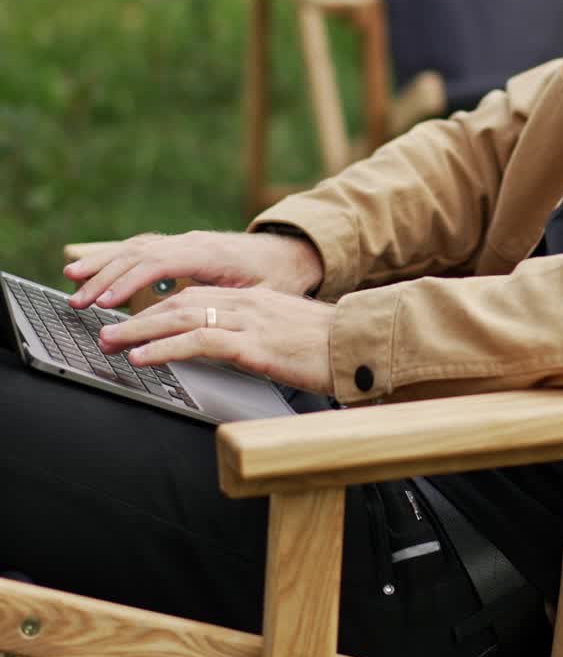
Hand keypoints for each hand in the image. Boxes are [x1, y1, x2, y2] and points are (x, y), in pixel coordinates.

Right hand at [65, 230, 323, 310]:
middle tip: (78, 303)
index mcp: (211, 252)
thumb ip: (231, 304)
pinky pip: (141, 248)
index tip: (106, 303)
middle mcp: (193, 242)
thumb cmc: (278, 276)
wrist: (291, 252)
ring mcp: (184, 242)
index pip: (161, 263)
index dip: (131, 282)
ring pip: (136, 248)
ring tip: (71, 281)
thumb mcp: (262, 293)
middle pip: (140, 255)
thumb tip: (203, 321)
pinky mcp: (179, 247)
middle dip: (105, 278)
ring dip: (102, 265)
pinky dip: (113, 258)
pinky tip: (89, 267)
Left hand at [98, 285, 335, 393]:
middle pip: (181, 302)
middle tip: (108, 331)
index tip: (133, 321)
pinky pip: (198, 342)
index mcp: (255, 300)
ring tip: (111, 343)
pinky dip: (164, 348)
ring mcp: (249, 321)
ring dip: (140, 330)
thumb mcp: (290, 334)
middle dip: (140, 316)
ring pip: (181, 317)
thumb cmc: (331, 346)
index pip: (196, 298)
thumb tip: (242, 349)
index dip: (160, 308)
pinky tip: (142, 357)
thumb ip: (262, 335)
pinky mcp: (252, 343)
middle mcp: (248, 303)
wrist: (360, 344)